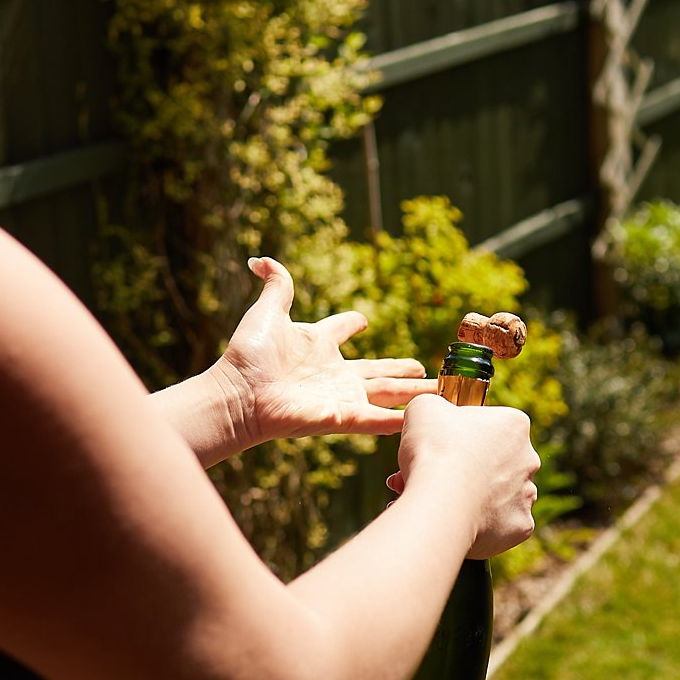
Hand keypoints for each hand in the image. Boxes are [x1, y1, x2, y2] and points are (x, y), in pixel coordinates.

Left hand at [213, 257, 433, 445]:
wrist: (239, 393)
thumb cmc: (248, 355)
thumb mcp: (267, 312)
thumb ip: (276, 285)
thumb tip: (260, 259)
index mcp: (317, 343)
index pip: (340, 328)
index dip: (351, 321)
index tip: (361, 318)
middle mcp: (333, 372)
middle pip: (377, 370)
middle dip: (402, 371)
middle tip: (425, 368)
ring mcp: (340, 395)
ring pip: (389, 394)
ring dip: (415, 394)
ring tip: (441, 392)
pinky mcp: (343, 416)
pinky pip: (378, 419)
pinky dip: (400, 420)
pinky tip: (425, 421)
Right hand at [389, 391, 539, 558]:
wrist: (440, 502)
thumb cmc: (434, 449)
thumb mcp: (423, 407)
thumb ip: (435, 405)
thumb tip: (436, 415)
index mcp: (514, 424)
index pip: (490, 425)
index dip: (462, 434)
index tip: (442, 444)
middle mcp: (529, 458)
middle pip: (496, 461)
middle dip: (470, 467)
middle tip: (437, 475)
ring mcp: (527, 494)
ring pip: (500, 494)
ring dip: (476, 496)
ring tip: (444, 500)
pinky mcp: (520, 526)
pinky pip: (501, 524)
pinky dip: (482, 524)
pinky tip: (458, 520)